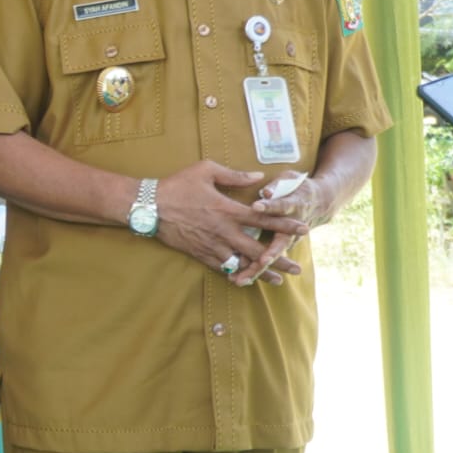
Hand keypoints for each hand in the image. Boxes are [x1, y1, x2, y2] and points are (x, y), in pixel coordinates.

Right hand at [154, 161, 307, 286]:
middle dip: (280, 260)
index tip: (303, 230)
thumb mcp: (205, 170)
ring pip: (242, 263)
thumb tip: (258, 176)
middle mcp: (223, 231)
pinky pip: (222, 267)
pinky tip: (246, 280)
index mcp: (227, 210)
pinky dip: (236, 274)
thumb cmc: (176, 185)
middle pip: (258, 249)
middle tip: (297, 268)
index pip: (263, 219)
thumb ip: (234, 175)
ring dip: (261, 273)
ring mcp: (212, 245)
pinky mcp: (200, 253)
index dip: (285, 225)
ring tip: (277, 281)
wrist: (148, 207)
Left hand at [243, 171, 326, 282]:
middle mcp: (292, 228)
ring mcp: (286, 240)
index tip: (256, 206)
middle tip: (261, 260)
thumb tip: (266, 190)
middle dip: (270, 253)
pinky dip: (253, 271)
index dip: (271, 206)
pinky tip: (236, 280)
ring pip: (272, 257)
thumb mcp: (291, 180)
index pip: (282, 206)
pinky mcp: (279, 248)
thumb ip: (278, 185)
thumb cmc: (297, 188)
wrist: (319, 203)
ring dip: (259, 269)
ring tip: (242, 280)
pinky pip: (265, 262)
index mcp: (294, 206)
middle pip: (280, 243)